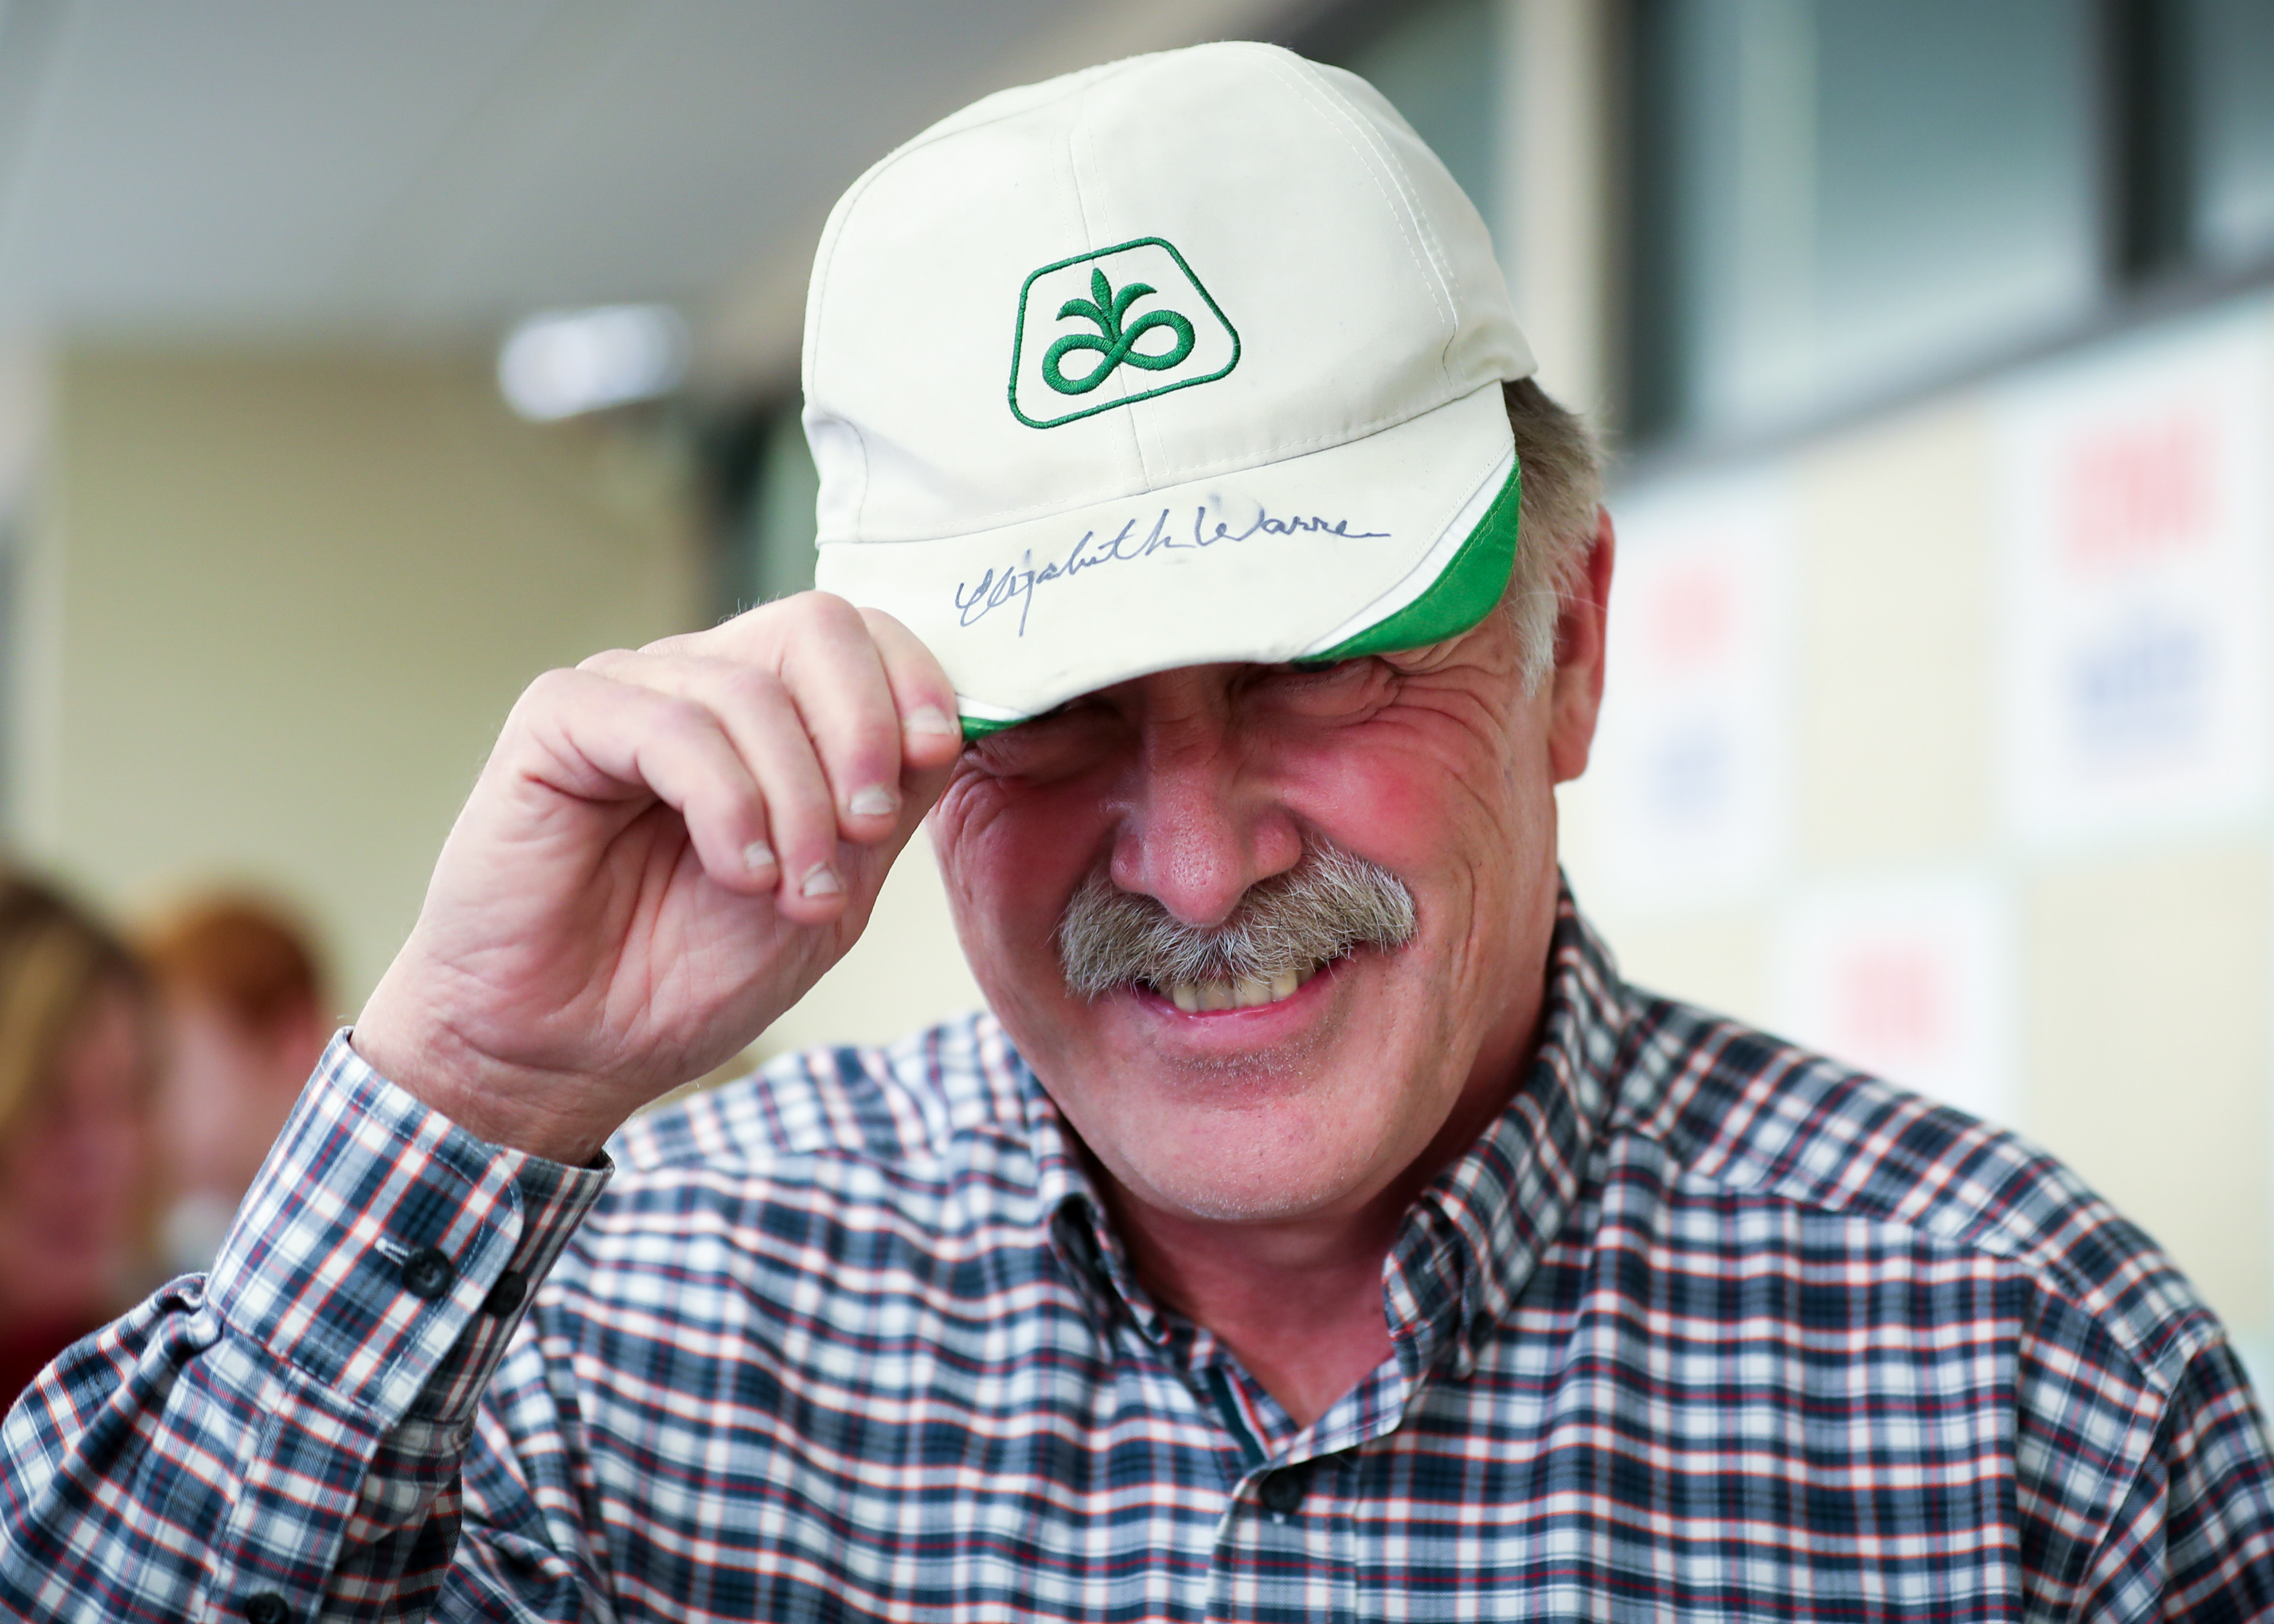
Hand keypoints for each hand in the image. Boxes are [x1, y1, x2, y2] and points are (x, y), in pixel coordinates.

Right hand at [353, 593, 961, 1163]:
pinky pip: (669, 726)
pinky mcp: (558, 720)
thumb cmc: (689, 972)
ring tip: (792, 892)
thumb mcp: (834, 890)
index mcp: (770, 711)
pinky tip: (737, 870)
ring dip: (796, 800)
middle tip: (867, 829)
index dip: (912, 678)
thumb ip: (889, 803)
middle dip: (865, 727)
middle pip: (816, 625)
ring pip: (750, 690)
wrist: (571, 1049)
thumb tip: (956, 723)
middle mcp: (699, 682)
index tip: (935, 754)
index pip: (860, 634)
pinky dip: (726, 801)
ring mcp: (627, 693)